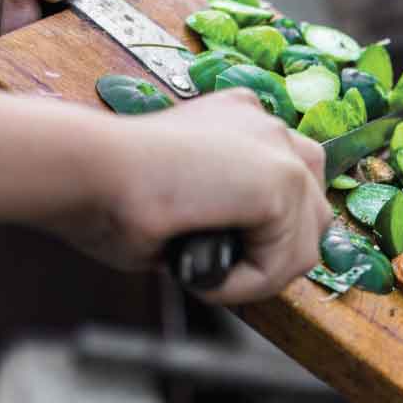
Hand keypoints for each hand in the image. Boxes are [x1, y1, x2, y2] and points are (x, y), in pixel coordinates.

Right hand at [57, 90, 333, 303]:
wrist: (90, 170)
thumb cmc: (107, 189)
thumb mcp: (178, 195)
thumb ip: (222, 213)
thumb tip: (242, 256)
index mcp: (239, 118)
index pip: (289, 181)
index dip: (266, 230)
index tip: (221, 249)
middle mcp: (266, 124)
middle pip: (311, 210)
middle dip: (275, 254)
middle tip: (223, 273)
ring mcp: (279, 149)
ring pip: (301, 245)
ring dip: (255, 277)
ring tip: (206, 277)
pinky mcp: (282, 181)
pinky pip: (282, 263)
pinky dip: (244, 285)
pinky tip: (204, 274)